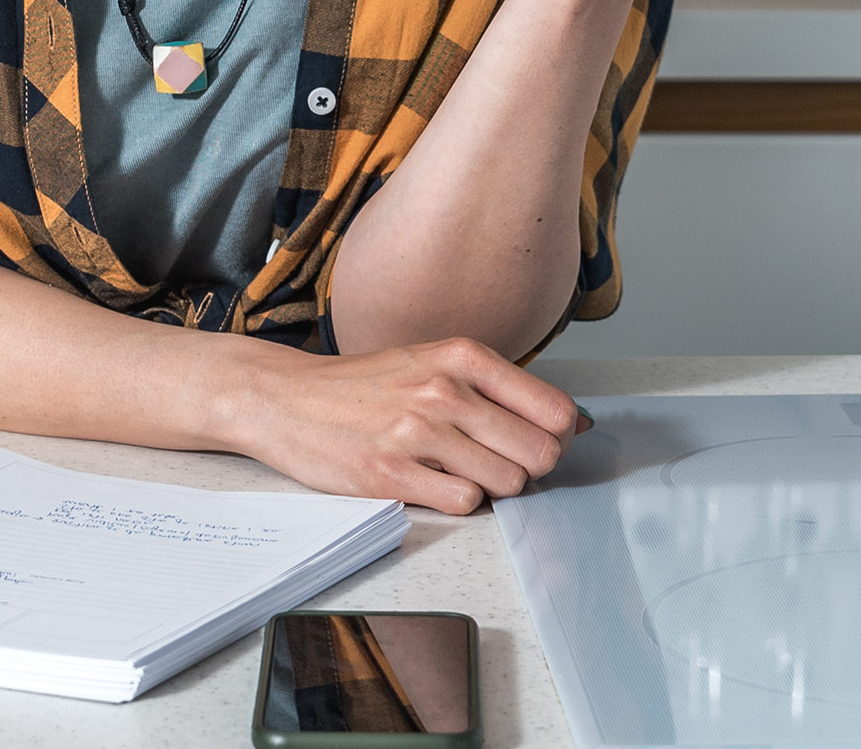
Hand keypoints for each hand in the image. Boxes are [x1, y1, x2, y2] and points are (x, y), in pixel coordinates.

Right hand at [219, 338, 589, 515]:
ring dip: (492, 487)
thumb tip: (575, 424)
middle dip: (528, 468)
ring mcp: (416, 434)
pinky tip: (432, 483)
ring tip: (457, 471)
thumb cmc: (364, 385)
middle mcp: (443, 390)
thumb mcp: (433, 362)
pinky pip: (464, 504)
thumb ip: (500, 388)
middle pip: (538, 453)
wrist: (285, 398)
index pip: (554, 410)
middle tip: (496, 462)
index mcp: (461, 356)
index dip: (554, 436)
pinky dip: (458, 502)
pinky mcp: (390, 475)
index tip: (535, 441)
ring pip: (506, 483)